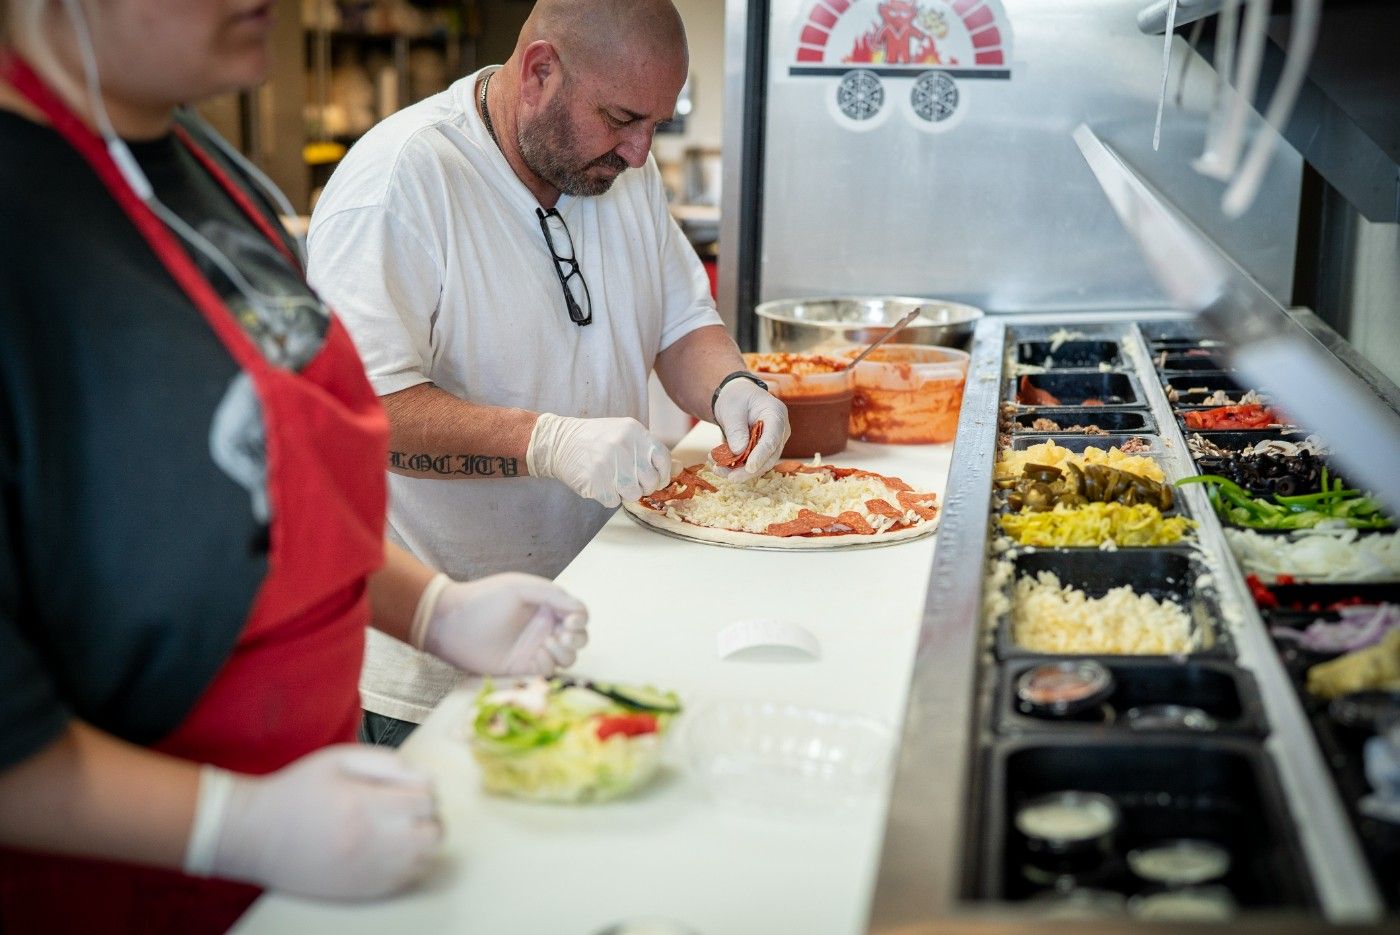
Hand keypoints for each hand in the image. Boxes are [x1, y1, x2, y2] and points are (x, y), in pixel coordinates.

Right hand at [186, 746, 440, 899]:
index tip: (410, 788)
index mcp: (364, 805)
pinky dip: (410, 864)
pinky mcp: (362, 891)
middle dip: (429, 816)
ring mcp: (367, 871)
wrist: (256, 835)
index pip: (426, 799)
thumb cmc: (296, 793)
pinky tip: (391, 850)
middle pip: (434, 832)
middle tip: (410, 809)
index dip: (424, 790)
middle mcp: (371, 842)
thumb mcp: (338, 759)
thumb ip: (385, 762)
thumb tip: (421, 776)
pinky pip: (407, 880)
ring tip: (400, 829)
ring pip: (425, 859)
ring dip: (422, 841)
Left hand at [413, 573, 588, 676]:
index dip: (580, 618)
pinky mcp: (523, 667)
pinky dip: (550, 663)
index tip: (571, 621)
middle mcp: (544, 627)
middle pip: (579, 638)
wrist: (451, 623)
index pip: (578, 614)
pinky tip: (538, 654)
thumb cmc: (484, 599)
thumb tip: (579, 609)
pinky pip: (549, 670)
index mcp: (546, 605)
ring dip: (566, 652)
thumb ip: (553, 594)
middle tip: (564, 635)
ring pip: (568, 657)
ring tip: (549, 644)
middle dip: (578, 638)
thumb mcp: (520, 587)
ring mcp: (535, 648)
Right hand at [526, 413, 671, 507]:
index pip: (663, 459)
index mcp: (634, 432)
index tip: (655, 478)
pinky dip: (608, 496)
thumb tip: (678, 468)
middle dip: (641, 485)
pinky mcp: (595, 482)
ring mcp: (609, 465)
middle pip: (649, 482)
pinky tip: (599, 482)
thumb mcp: (625, 434)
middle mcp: (624, 446)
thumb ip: (649, 450)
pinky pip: (613, 501)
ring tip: (611, 478)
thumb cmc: (596, 439)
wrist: (559, 442)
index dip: (662, 474)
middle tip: (627, 478)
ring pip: (633, 494)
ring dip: (624, 492)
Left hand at [712, 378, 789, 477]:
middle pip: (769, 456)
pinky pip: (751, 463)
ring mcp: (772, 443)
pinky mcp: (762, 452)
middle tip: (730, 478)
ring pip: (760, 464)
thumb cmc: (736, 398)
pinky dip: (735, 467)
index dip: (761, 455)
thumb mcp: (731, 409)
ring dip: (739, 470)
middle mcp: (779, 431)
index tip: (750, 468)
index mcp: (776, 414)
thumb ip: (736, 429)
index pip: (772, 438)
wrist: (735, 398)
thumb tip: (739, 451)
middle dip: (748, 470)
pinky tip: (718, 465)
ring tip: (717, 469)